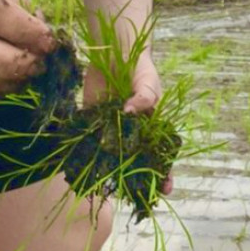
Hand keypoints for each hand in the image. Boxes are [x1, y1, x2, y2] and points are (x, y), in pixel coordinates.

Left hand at [82, 52, 170, 194]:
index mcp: (150, 128)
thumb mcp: (149, 82)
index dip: (165, 173)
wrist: (115, 53)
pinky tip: (83, 167)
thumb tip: (130, 111)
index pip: (161, 155)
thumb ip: (144, 96)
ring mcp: (111, 129)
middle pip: (136, 162)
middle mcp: (131, 134)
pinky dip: (86, 152)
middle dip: (138, 180)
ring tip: (110, 189)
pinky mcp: (91, 121)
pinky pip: (89, 139)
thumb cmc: (140, 69)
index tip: (166, 188)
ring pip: (112, 156)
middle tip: (138, 197)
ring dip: (110, 172)